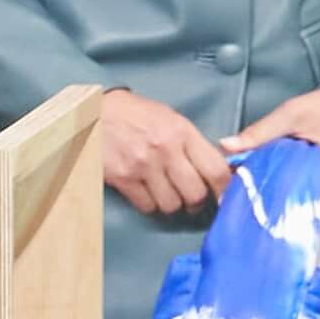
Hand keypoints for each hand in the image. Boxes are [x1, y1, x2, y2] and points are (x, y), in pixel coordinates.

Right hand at [99, 87, 236, 216]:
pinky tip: (149, 193)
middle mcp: (165, 150)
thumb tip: (220, 170)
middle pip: (195, 194)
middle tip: (194, 199)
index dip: (224, 189)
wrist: (95, 112)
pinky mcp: (123, 179)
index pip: (216, 170)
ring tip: (170, 194)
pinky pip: (147, 206)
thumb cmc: (137, 115)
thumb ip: (195, 144)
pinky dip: (151, 205)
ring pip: (172, 205)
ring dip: (174, 205)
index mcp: (182, 132)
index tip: (224, 196)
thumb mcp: (172, 120)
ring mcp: (143, 166)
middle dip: (198, 202)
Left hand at [229, 85, 319, 203]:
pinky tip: (295, 176)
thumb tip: (226, 147)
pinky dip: (303, 189)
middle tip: (254, 178)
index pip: (284, 192)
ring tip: (275, 174)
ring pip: (304, 200)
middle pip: (294, 199)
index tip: (241, 185)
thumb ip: (259, 133)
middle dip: (272, 190)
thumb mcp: (292, 113)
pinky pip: (316, 198)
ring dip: (288, 189)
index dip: (259, 188)